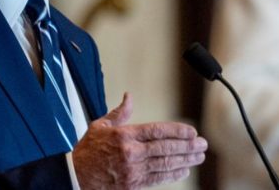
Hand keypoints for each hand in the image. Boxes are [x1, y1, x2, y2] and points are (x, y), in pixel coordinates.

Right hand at [73, 93, 206, 188]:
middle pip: (166, 148)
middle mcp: (131, 153)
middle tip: (202, 144)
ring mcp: (133, 170)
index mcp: (124, 135)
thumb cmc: (88, 150)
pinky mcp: (133, 185)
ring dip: (185, 160)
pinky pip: (158, 179)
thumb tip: (129, 96)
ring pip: (165, 164)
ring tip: (199, 157)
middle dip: (187, 146)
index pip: (157, 131)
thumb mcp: (100, 125)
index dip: (177, 131)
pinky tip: (184, 170)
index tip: (191, 131)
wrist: (75, 176)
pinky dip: (173, 174)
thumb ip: (120, 112)